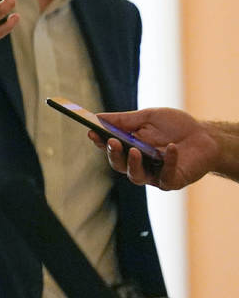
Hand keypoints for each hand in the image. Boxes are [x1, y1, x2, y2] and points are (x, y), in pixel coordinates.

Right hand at [93, 107, 219, 189]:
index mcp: (130, 147)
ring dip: (132, 164)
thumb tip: (98, 117)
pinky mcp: (172, 181)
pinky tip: (171, 148)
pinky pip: (165, 176)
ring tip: (134, 150)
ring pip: (136, 176)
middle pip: (119, 164)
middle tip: (112, 141)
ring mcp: (155, 174)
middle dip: (113, 154)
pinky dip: (168, 162)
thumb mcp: (148, 117)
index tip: (91, 132)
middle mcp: (139, 164)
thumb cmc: (176, 126)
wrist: (206, 137)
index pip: (110, 148)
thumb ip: (124, 120)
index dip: (100, 142)